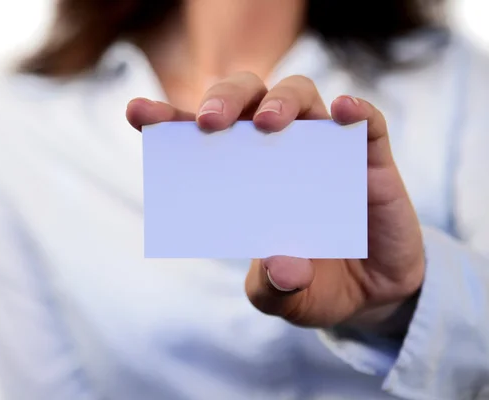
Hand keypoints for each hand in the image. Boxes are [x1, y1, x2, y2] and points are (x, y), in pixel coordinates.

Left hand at [126, 72, 424, 336]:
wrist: (369, 298)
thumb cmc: (311, 286)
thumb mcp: (282, 297)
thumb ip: (274, 287)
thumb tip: (284, 266)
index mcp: (241, 175)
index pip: (199, 137)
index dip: (167, 119)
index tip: (137, 112)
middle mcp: (278, 151)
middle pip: (247, 98)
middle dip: (224, 100)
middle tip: (208, 124)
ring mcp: (324, 150)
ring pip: (301, 96)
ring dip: (281, 101)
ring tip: (268, 125)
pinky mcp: (371, 161)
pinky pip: (366, 124)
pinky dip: (357, 112)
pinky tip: (344, 113)